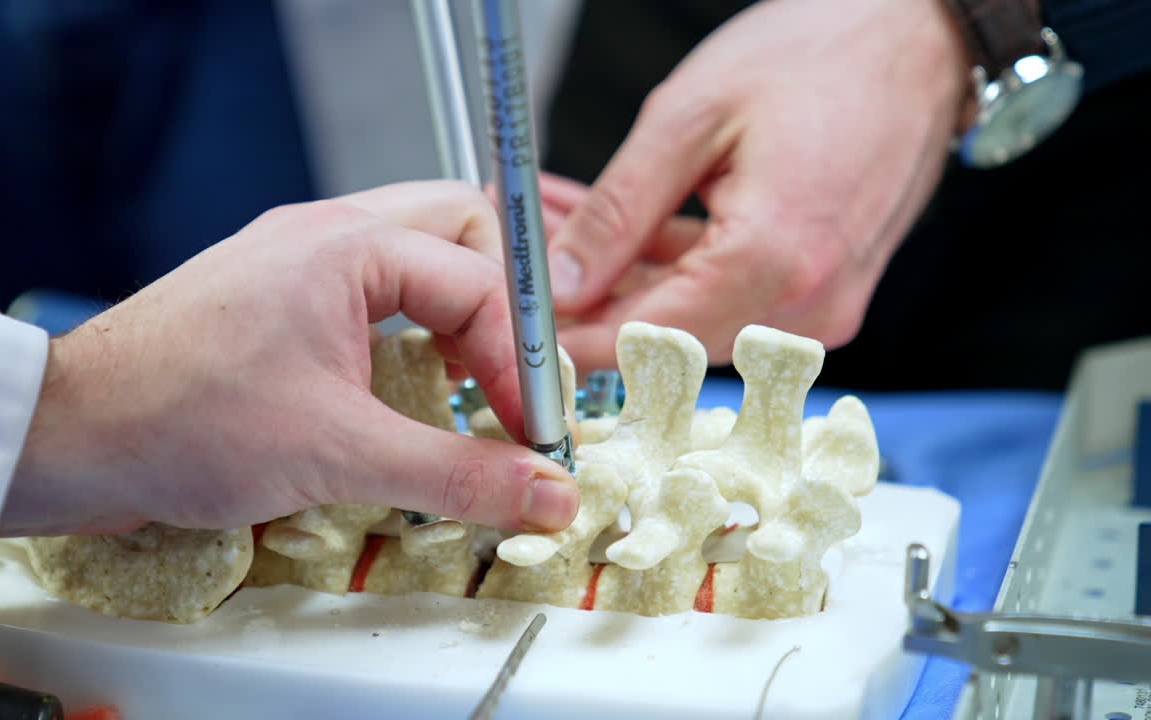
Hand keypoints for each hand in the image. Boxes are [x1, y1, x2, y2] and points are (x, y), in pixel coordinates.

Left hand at [3, 181, 578, 535]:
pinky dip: (406, 336)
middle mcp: (324, 237)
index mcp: (347, 245)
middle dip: (498, 310)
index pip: (480, 281)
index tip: (531, 434)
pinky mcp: (275, 306)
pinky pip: (371, 295)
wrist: (67, 439)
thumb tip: (543, 493)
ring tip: (463, 386)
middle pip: (459, 232)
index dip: (521, 362)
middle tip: (506, 383)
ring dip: (454, 318)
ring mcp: (295, 265)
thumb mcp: (340, 455)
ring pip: (414, 260)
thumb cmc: (176, 421)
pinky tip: (400, 391)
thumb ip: (457, 474)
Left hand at [544, 0, 968, 372]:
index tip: (517, 324)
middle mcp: (808, 305)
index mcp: (774, 261)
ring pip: (688, 321)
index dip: (567, 340)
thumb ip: (617, 211)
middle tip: (529, 258)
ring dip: (621, 282)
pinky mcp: (823, 293)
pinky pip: (726, 301)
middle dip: (587, 304)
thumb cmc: (821, 55)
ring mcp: (823, 306)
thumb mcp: (689, 117)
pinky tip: (619, 232)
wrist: (916, 39)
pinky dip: (668, 271)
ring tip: (565, 226)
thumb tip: (561, 282)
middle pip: (664, 339)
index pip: (641, 338)